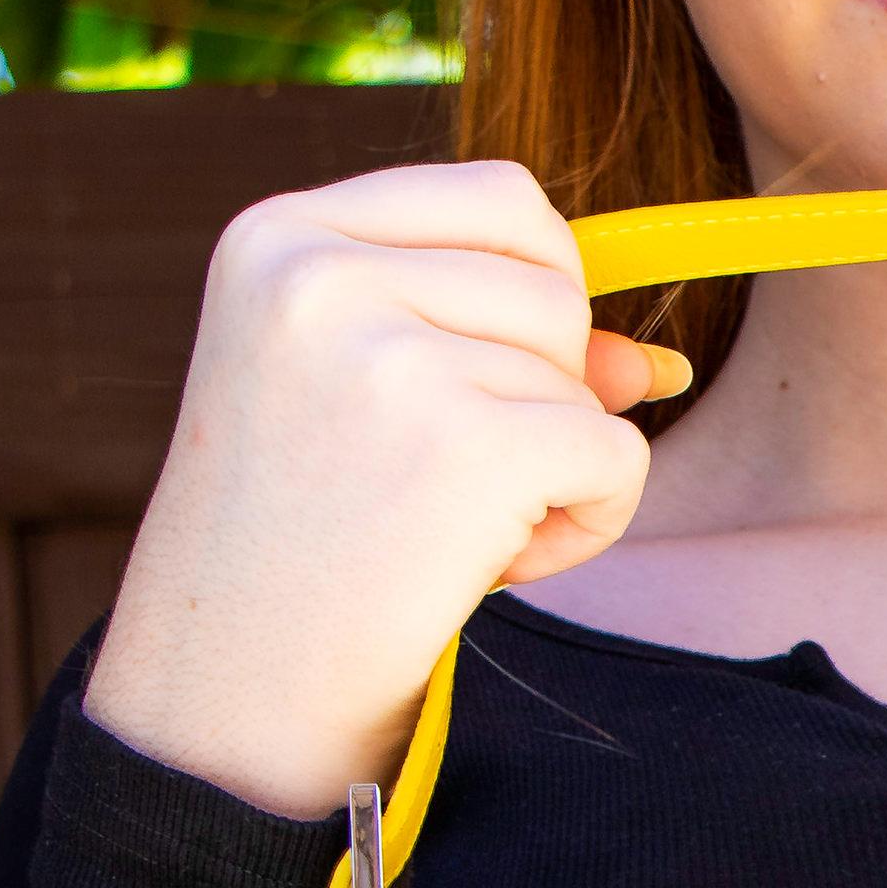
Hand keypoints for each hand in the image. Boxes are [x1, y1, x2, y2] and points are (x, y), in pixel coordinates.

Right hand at [89, 160, 685, 817]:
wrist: (231, 691)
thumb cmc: (299, 551)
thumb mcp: (369, 408)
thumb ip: (503, 352)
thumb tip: (655, 362)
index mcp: (280, 237)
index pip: (501, 196)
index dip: (542, 289)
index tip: (492, 377)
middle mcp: (323, 273)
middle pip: (555, 284)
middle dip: (546, 389)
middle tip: (455, 479)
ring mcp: (390, 355)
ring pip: (585, 376)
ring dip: (560, 466)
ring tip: (462, 532)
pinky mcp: (464, 445)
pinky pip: (616, 453)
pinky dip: (593, 520)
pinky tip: (505, 568)